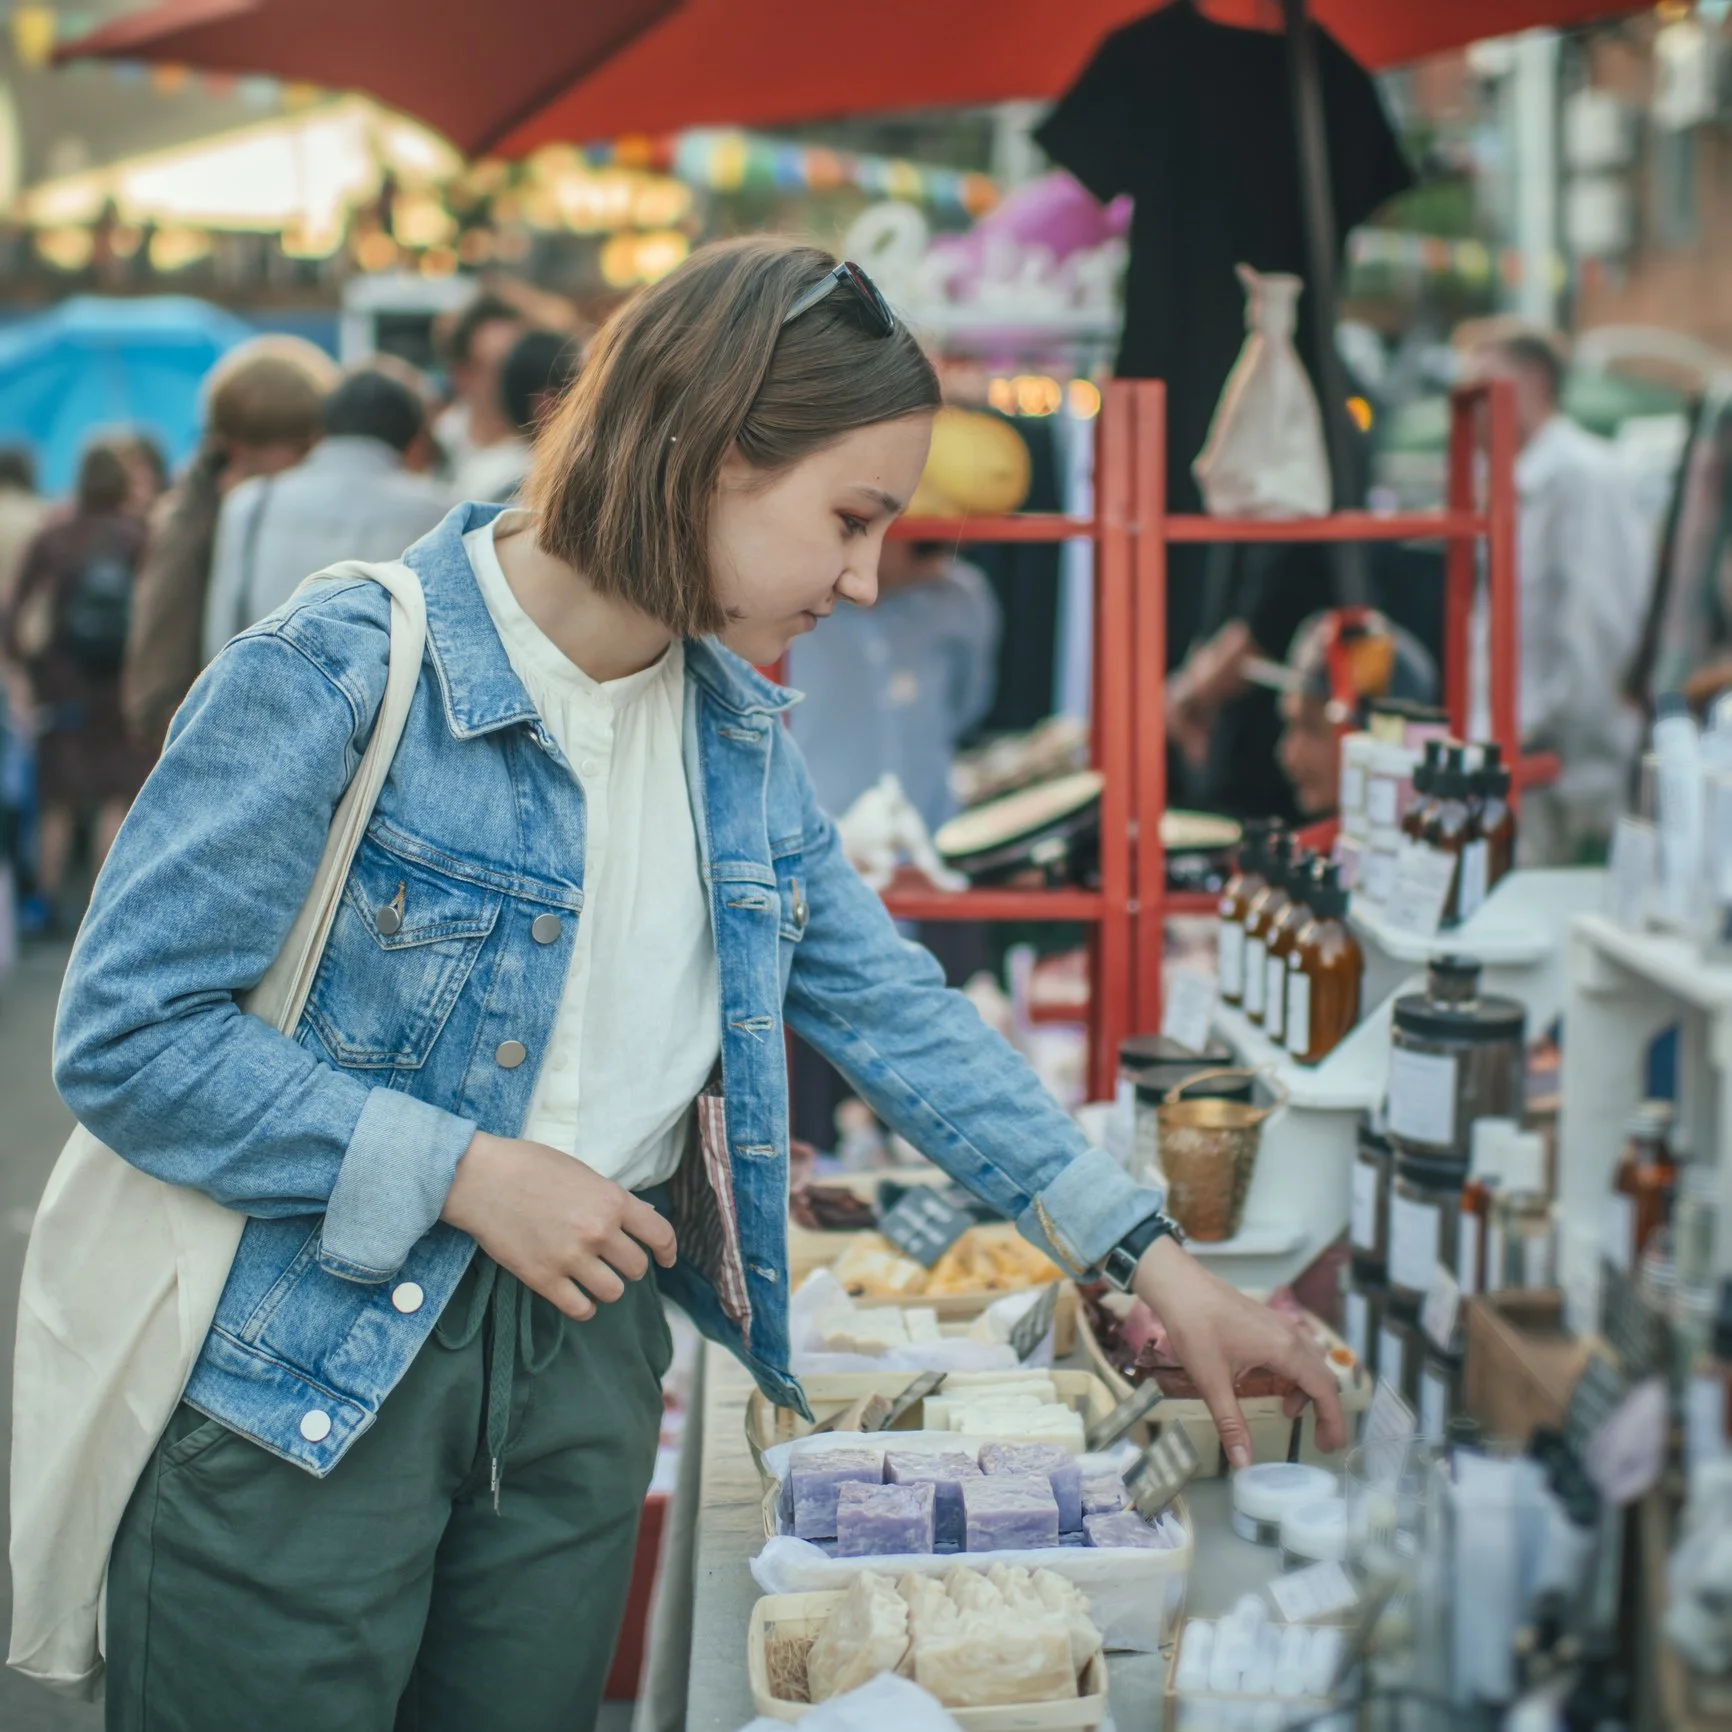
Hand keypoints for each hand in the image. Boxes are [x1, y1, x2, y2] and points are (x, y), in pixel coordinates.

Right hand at [441, 1131, 676, 1320]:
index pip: (659, 1234)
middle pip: (636, 1267)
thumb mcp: (583, 1173)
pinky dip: (584, 1307)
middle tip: (615, 1262)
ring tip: (594, 1279)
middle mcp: (599, 1232)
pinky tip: (578, 1296)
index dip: (668, 1251)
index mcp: (612, 1201)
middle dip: (629, 1266)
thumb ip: (609, 1199)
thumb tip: (633, 1222)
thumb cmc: (530, 1167)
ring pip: (613, 1291)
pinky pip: (580, 1309)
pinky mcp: (544, 1280)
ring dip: (608, 1287)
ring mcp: (572, 1258)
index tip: (666, 1260)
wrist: (482, 1179)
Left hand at [1132, 1236, 1344, 1467]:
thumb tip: (1243, 1462)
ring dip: (1307, 1390)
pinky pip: (1295, 1350)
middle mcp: (1291, 1335)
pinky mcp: (1268, 1320)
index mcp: (1285, 1350)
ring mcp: (1281, 1324)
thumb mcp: (1212, 1381)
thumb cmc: (1196, 1329)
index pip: (1324, 1390)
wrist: (1180, 1286)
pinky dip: (1294, 1372)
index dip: (1333, 1420)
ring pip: (1310, 1362)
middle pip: (1323, 1376)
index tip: (1333, 1446)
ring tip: (1288, 1413)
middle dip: (1325, 1410)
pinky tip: (1272, 1383)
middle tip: (1319, 1440)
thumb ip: (1230, 1423)